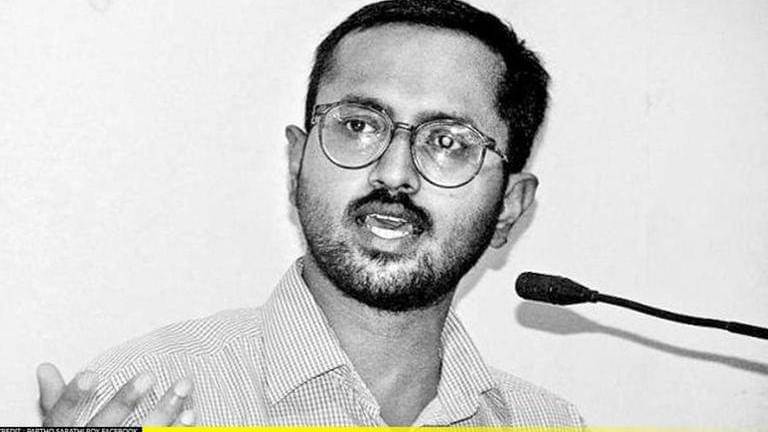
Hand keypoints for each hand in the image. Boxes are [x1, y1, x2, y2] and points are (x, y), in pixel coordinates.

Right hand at [37, 362, 194, 425]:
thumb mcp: (62, 427)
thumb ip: (57, 402)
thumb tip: (46, 369)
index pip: (63, 416)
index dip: (74, 397)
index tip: (90, 375)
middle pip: (106, 426)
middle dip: (125, 401)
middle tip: (148, 375)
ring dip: (164, 413)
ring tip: (183, 387)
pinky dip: (176, 431)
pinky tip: (191, 416)